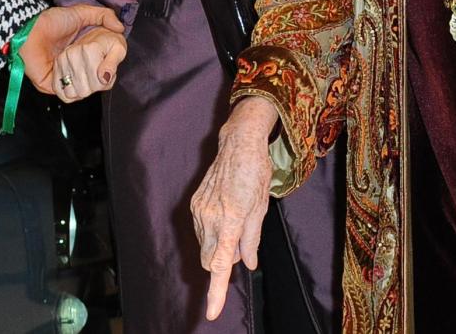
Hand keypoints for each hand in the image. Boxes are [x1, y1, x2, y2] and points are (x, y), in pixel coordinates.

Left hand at [21, 4, 124, 94]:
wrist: (30, 31)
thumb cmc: (52, 21)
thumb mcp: (81, 12)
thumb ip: (103, 16)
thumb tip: (121, 28)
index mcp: (86, 52)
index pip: (104, 68)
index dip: (109, 66)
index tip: (108, 63)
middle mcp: (78, 67)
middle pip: (96, 83)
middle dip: (95, 73)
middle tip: (91, 62)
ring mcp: (66, 78)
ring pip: (83, 91)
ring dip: (81, 79)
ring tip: (73, 63)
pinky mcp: (54, 86)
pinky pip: (67, 95)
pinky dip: (69, 87)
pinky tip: (65, 72)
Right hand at [190, 96, 278, 319]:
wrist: (237, 144)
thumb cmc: (255, 173)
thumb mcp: (261, 208)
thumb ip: (252, 240)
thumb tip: (248, 264)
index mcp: (230, 220)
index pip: (221, 264)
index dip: (217, 291)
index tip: (212, 312)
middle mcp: (210, 218)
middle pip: (211, 260)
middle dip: (224, 261)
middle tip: (243, 242)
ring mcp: (199, 210)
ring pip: (206, 246)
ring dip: (220, 244)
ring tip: (237, 219)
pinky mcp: (194, 204)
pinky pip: (202, 230)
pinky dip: (213, 232)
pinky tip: (225, 212)